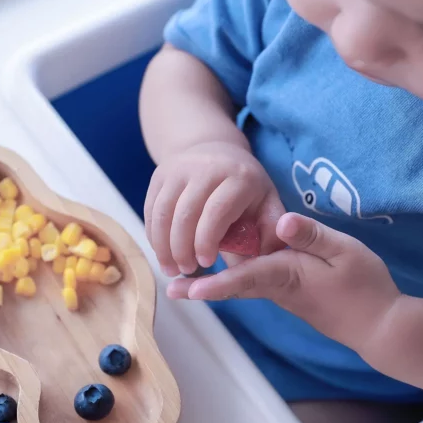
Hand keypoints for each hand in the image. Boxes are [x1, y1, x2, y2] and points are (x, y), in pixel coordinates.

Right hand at [144, 140, 284, 276]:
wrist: (218, 152)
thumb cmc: (247, 188)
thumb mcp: (268, 204)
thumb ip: (270, 233)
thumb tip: (266, 263)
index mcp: (238, 177)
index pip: (217, 210)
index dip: (207, 240)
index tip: (206, 264)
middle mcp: (206, 168)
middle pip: (185, 213)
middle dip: (182, 249)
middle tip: (187, 270)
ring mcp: (179, 169)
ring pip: (162, 212)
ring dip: (163, 246)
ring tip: (171, 269)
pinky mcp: (159, 175)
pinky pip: (151, 210)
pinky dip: (153, 235)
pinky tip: (162, 253)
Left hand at [167, 213, 400, 349]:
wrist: (379, 325)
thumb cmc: (365, 286)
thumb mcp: (344, 252)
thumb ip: (312, 236)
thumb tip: (280, 221)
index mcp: (287, 274)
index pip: (244, 277)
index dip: (215, 282)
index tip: (189, 288)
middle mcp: (278, 287)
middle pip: (234, 285)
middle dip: (203, 287)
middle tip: (172, 289)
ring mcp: (283, 293)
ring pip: (243, 285)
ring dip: (215, 283)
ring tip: (186, 281)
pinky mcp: (290, 293)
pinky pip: (255, 283)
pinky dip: (236, 278)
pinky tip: (227, 264)